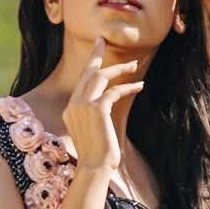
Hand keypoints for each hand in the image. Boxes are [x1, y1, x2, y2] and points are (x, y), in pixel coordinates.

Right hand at [61, 31, 143, 172]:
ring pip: (100, 76)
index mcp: (70, 109)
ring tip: (133, 64)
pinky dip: (128, 87)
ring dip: (118, 69)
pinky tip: (140, 86)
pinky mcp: (97, 109)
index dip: (91, 69)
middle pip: (86, 72)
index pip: (81, 83)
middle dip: (95, 54)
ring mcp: (83, 105)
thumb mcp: (89, 133)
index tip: (97, 56)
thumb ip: (91, 118)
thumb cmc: (95, 155)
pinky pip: (114, 90)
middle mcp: (73, 104)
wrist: (93, 167)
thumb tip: (101, 110)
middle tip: (101, 40)